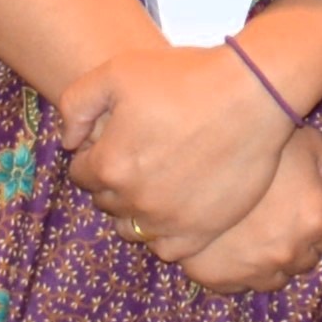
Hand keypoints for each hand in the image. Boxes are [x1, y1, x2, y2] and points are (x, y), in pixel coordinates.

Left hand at [67, 43, 298, 260]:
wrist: (252, 94)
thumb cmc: (185, 77)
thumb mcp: (118, 71)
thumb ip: (77, 104)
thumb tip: (69, 140)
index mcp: (109, 165)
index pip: (81, 172)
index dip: (93, 153)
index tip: (115, 138)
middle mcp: (134, 200)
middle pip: (107, 200)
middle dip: (114, 179)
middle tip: (140, 154)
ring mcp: (168, 220)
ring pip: (133, 228)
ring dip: (135, 209)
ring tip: (156, 182)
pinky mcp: (201, 231)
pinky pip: (167, 249)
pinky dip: (163, 234)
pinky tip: (173, 209)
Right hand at [180, 130, 321, 293]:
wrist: (195, 150)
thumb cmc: (262, 141)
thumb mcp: (314, 145)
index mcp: (316, 220)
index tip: (305, 204)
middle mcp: (288, 252)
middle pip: (306, 260)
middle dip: (299, 241)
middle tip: (278, 213)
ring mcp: (251, 269)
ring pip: (275, 278)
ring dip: (271, 259)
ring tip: (255, 230)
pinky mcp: (217, 277)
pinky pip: (239, 285)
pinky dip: (239, 269)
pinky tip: (232, 243)